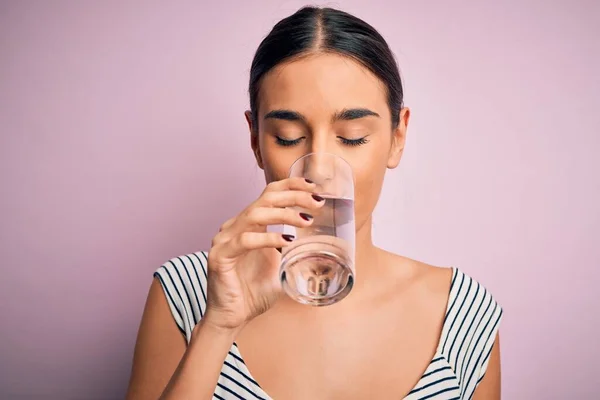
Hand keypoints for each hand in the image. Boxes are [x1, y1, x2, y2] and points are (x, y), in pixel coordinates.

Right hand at [203, 177, 324, 331]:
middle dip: (294, 196)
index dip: (290, 185)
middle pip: (265, 199)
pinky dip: (268, 238)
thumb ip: (294, 253)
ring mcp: (225, 239)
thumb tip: (322, 248)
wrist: (231, 317)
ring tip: (306, 220)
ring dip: (284, 214)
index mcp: (248, 225)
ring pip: (255, 214)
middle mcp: (235, 226)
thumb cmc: (253, 292)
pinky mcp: (220, 256)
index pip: (269, 194)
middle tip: (317, 202)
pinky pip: (245, 241)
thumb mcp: (281, 267)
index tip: (313, 186)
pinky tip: (287, 241)